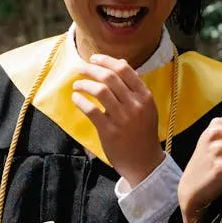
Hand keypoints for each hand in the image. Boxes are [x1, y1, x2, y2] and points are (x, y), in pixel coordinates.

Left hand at [71, 54, 163, 184]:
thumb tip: (121, 62)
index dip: (106, 61)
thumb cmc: (142, 132)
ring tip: (77, 85)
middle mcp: (135, 105)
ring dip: (84, 84)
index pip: (124, 70)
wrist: (144, 162)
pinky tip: (76, 98)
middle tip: (80, 69)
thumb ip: (134, 86)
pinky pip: (91, 110)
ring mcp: (123, 118)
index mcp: (145, 96)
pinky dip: (81, 101)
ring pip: (100, 91)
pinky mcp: (110, 131)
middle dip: (91, 69)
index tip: (93, 59)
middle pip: (109, 77)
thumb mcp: (145, 107)